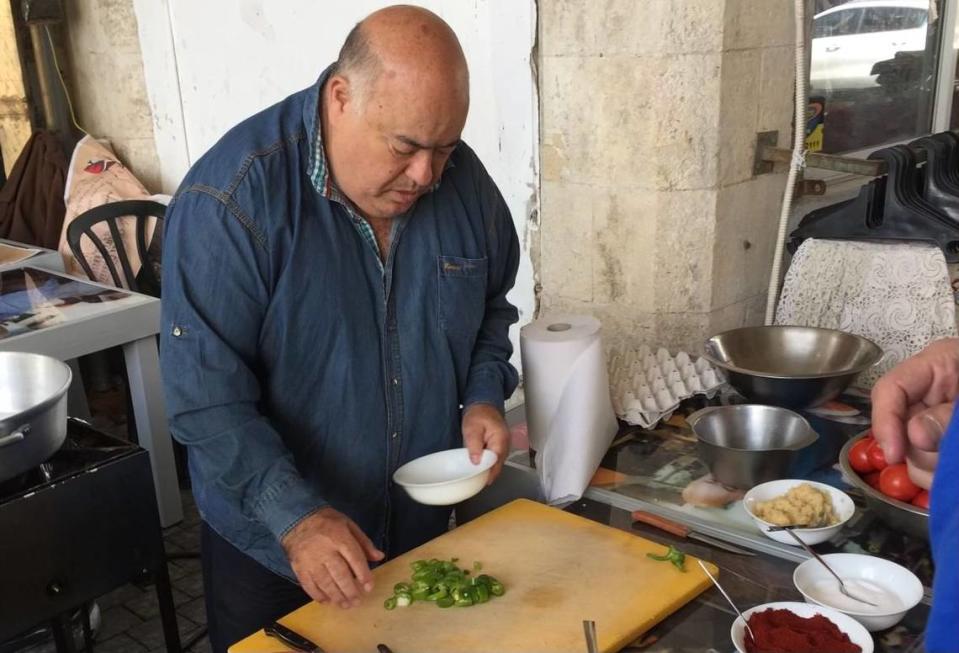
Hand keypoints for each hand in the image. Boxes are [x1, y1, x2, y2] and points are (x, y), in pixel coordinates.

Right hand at [281, 507, 384, 608]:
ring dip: (336, 597)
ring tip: (345, 605)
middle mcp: (324, 550)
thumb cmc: (327, 522)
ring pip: (325, 583)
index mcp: (339, 537)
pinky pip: (308, 585)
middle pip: (340, 574)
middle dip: (350, 590)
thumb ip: (364, 542)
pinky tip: (327, 601)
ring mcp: (310, 560)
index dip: (363, 574)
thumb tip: (379, 557)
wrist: (297, 519)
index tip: (369, 587)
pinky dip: (318, 595)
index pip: (354, 558)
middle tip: (357, 602)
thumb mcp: (348, 525)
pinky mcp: (298, 567)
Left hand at [462, 403, 508, 483]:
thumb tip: (476, 461)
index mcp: (500, 439)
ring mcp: (504, 446)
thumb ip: (474, 444)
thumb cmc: (478, 414)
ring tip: (478, 477)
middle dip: (489, 474)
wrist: (483, 405)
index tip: (482, 481)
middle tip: (477, 482)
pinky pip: (495, 459)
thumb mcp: (472, 427)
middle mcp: (505, 444)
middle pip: (498, 465)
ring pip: (497, 463)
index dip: (489, 473)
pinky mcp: (499, 447)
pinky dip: (488, 464)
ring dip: (488, 470)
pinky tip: (480, 467)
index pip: (496, 461)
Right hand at [871, 338, 958, 486]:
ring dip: (935, 469)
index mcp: (937, 367)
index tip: (894, 455)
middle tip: (950, 462)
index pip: (891, 390)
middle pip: (900, 428)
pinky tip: (957, 476)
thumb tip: (916, 435)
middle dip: (920, 451)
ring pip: (915, 454)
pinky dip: (945, 477)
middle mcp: (931, 395)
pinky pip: (934, 468)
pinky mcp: (949, 445)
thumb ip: (951, 415)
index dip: (886, 422)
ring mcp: (939, 422)